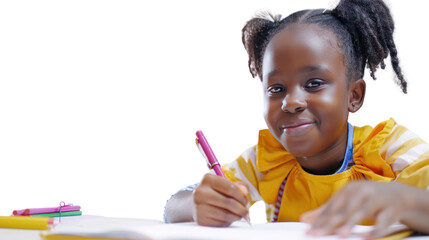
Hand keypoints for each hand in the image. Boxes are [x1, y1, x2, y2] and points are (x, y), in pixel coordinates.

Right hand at [193, 173, 250, 226]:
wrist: (196, 202)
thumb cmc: (214, 192)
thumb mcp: (225, 184)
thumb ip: (238, 186)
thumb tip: (245, 193)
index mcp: (208, 179)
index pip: (230, 188)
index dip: (242, 196)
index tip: (246, 201)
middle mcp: (201, 192)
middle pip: (228, 202)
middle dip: (241, 209)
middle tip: (246, 211)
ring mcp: (199, 206)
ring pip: (225, 215)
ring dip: (236, 217)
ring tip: (239, 215)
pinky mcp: (200, 219)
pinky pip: (220, 223)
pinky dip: (228, 222)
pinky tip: (228, 218)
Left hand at [301, 181, 426, 238]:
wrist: (398, 194)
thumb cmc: (366, 199)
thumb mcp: (346, 202)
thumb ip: (326, 211)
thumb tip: (304, 219)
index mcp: (348, 190)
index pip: (332, 207)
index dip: (320, 220)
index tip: (310, 231)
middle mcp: (361, 192)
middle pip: (344, 210)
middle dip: (331, 223)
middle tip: (318, 234)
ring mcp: (376, 199)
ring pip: (362, 213)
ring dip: (351, 224)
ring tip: (341, 234)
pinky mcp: (391, 210)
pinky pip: (383, 222)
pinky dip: (375, 230)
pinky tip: (366, 237)